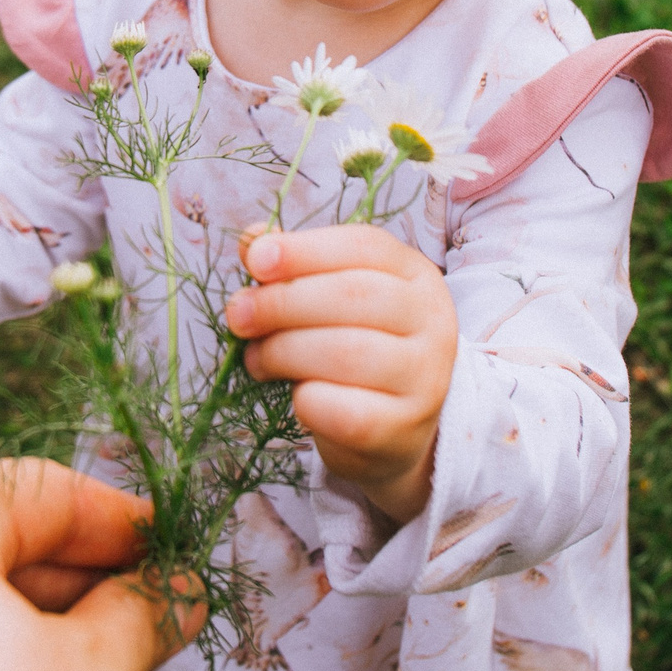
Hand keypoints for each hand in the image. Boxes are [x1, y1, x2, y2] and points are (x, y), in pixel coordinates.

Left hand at [225, 224, 457, 524]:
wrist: (390, 432)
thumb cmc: (354, 352)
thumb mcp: (331, 301)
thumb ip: (295, 268)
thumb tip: (251, 238)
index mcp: (416, 276)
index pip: (365, 246)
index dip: (304, 250)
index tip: (255, 261)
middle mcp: (433, 321)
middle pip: (353, 295)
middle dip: (282, 302)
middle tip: (239, 316)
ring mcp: (426, 377)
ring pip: (346, 352)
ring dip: (283, 352)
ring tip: (256, 359)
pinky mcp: (405, 428)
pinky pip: (346, 411)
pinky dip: (307, 401)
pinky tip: (296, 396)